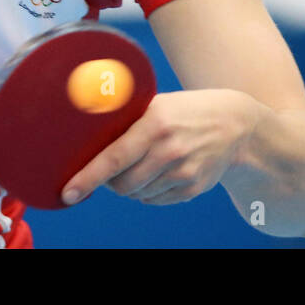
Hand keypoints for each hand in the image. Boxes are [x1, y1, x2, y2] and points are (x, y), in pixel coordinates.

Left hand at [61, 89, 261, 206]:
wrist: (237, 125)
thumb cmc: (186, 111)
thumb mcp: (158, 104)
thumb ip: (127, 119)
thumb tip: (86, 136)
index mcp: (156, 124)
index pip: (113, 158)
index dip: (88, 177)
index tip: (68, 193)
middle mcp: (170, 150)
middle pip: (122, 184)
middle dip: (109, 181)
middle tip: (112, 167)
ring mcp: (183, 172)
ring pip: (137, 194)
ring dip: (129, 186)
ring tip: (142, 163)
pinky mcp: (192, 189)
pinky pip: (154, 200)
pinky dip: (148, 192)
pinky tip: (159, 172)